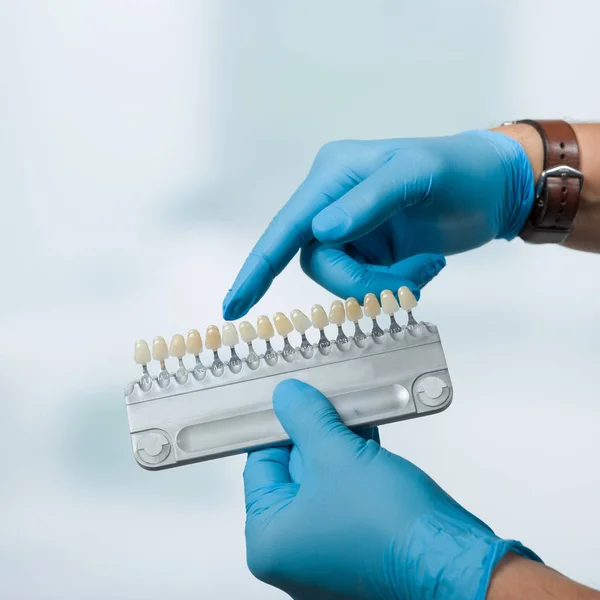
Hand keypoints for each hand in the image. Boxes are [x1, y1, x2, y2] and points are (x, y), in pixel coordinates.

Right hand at [223, 131, 533, 318]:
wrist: (494, 188)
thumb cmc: (460, 170)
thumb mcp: (417, 174)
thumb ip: (369, 200)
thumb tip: (323, 232)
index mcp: (332, 175)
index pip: (286, 227)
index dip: (258, 268)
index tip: (233, 306)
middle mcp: (332, 203)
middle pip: (318, 262)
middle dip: (361, 282)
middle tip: (408, 281)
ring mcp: (351, 230)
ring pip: (342, 279)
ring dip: (383, 284)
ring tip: (424, 269)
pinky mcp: (370, 251)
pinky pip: (367, 284)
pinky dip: (396, 285)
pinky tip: (426, 265)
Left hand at [244, 380, 539, 599]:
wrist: (453, 562)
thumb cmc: (394, 532)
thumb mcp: (337, 456)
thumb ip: (305, 420)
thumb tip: (287, 398)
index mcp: (270, 541)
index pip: (260, 466)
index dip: (278, 427)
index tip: (292, 401)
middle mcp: (294, 554)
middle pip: (294, 472)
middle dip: (315, 434)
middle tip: (326, 402)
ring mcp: (326, 552)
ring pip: (324, 481)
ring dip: (339, 445)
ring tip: (351, 414)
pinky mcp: (357, 546)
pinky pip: (345, 495)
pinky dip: (354, 466)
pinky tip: (367, 438)